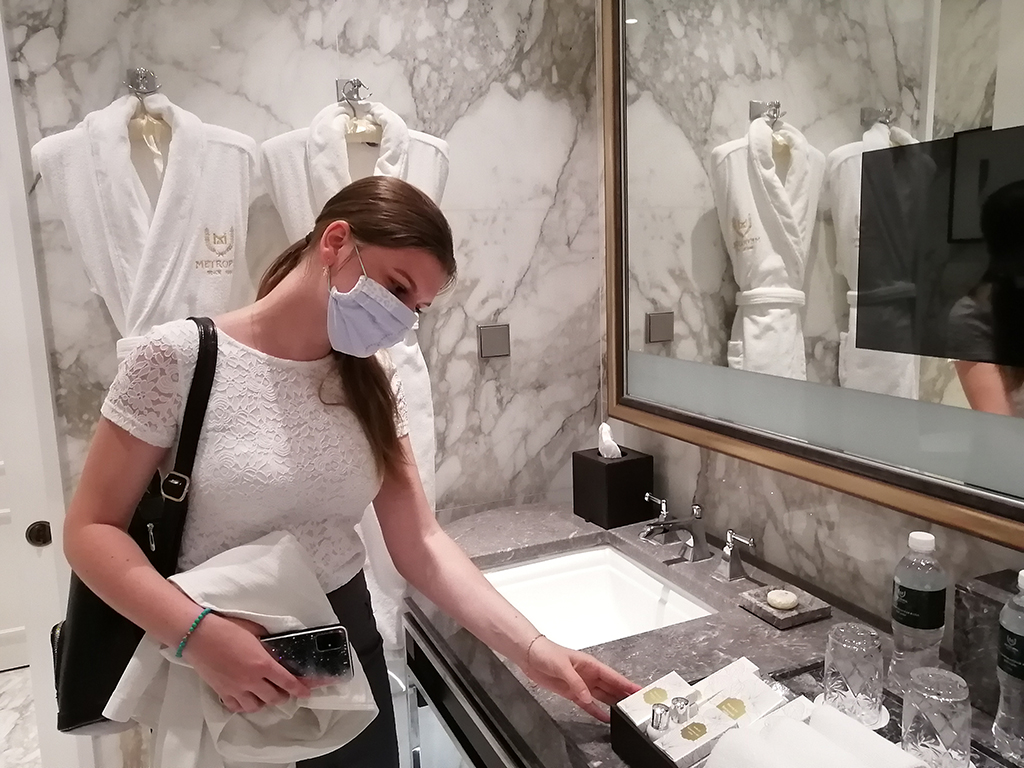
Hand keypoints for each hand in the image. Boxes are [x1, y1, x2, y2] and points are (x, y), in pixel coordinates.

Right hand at [183, 614, 310, 712]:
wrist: (198, 634)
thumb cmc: (227, 628)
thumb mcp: (255, 631)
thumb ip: (268, 642)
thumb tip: (276, 647)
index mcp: (263, 664)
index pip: (287, 682)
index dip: (300, 689)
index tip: (307, 692)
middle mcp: (251, 680)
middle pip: (274, 698)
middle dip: (283, 695)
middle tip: (284, 689)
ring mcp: (235, 689)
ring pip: (256, 706)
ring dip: (264, 701)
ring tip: (265, 693)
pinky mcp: (221, 692)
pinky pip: (236, 707)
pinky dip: (244, 705)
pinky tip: (246, 697)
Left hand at [518, 635, 640, 721]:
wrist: (530, 656)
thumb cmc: (547, 653)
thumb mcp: (562, 666)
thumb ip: (576, 683)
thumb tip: (588, 698)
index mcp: (590, 665)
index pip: (613, 676)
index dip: (626, 684)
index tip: (639, 690)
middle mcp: (589, 675)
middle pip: (610, 687)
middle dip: (623, 695)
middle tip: (638, 705)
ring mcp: (581, 685)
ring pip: (601, 696)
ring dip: (612, 703)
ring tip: (625, 712)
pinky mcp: (572, 693)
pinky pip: (587, 704)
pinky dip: (596, 711)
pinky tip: (604, 717)